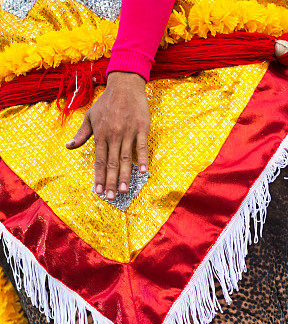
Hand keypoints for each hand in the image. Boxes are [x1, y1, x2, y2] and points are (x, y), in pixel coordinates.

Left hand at [66, 72, 150, 199]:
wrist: (124, 85)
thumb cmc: (107, 102)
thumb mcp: (90, 116)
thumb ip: (81, 134)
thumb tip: (68, 147)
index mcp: (100, 134)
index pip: (99, 160)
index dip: (99, 177)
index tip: (99, 191)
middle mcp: (113, 135)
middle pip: (112, 163)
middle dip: (110, 182)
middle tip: (111, 197)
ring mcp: (127, 132)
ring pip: (125, 158)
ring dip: (125, 176)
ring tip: (124, 190)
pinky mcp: (141, 129)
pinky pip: (141, 147)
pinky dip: (142, 159)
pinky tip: (142, 172)